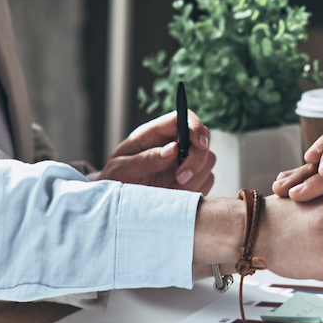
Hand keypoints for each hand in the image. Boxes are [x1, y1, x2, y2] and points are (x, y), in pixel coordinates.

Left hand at [93, 110, 214, 192]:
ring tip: (170, 191)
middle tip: (181, 178)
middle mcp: (173, 144)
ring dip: (195, 179)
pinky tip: (176, 196)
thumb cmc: (114, 181)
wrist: (115, 205)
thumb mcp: (121, 170)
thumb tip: (172, 149)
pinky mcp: (191, 180)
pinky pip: (207, 180)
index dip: (195, 127)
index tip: (199, 143)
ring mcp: (184, 162)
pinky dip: (196, 190)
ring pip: (208, 161)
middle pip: (202, 140)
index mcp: (154, 134)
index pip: (183, 118)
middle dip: (197, 160)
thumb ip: (145, 159)